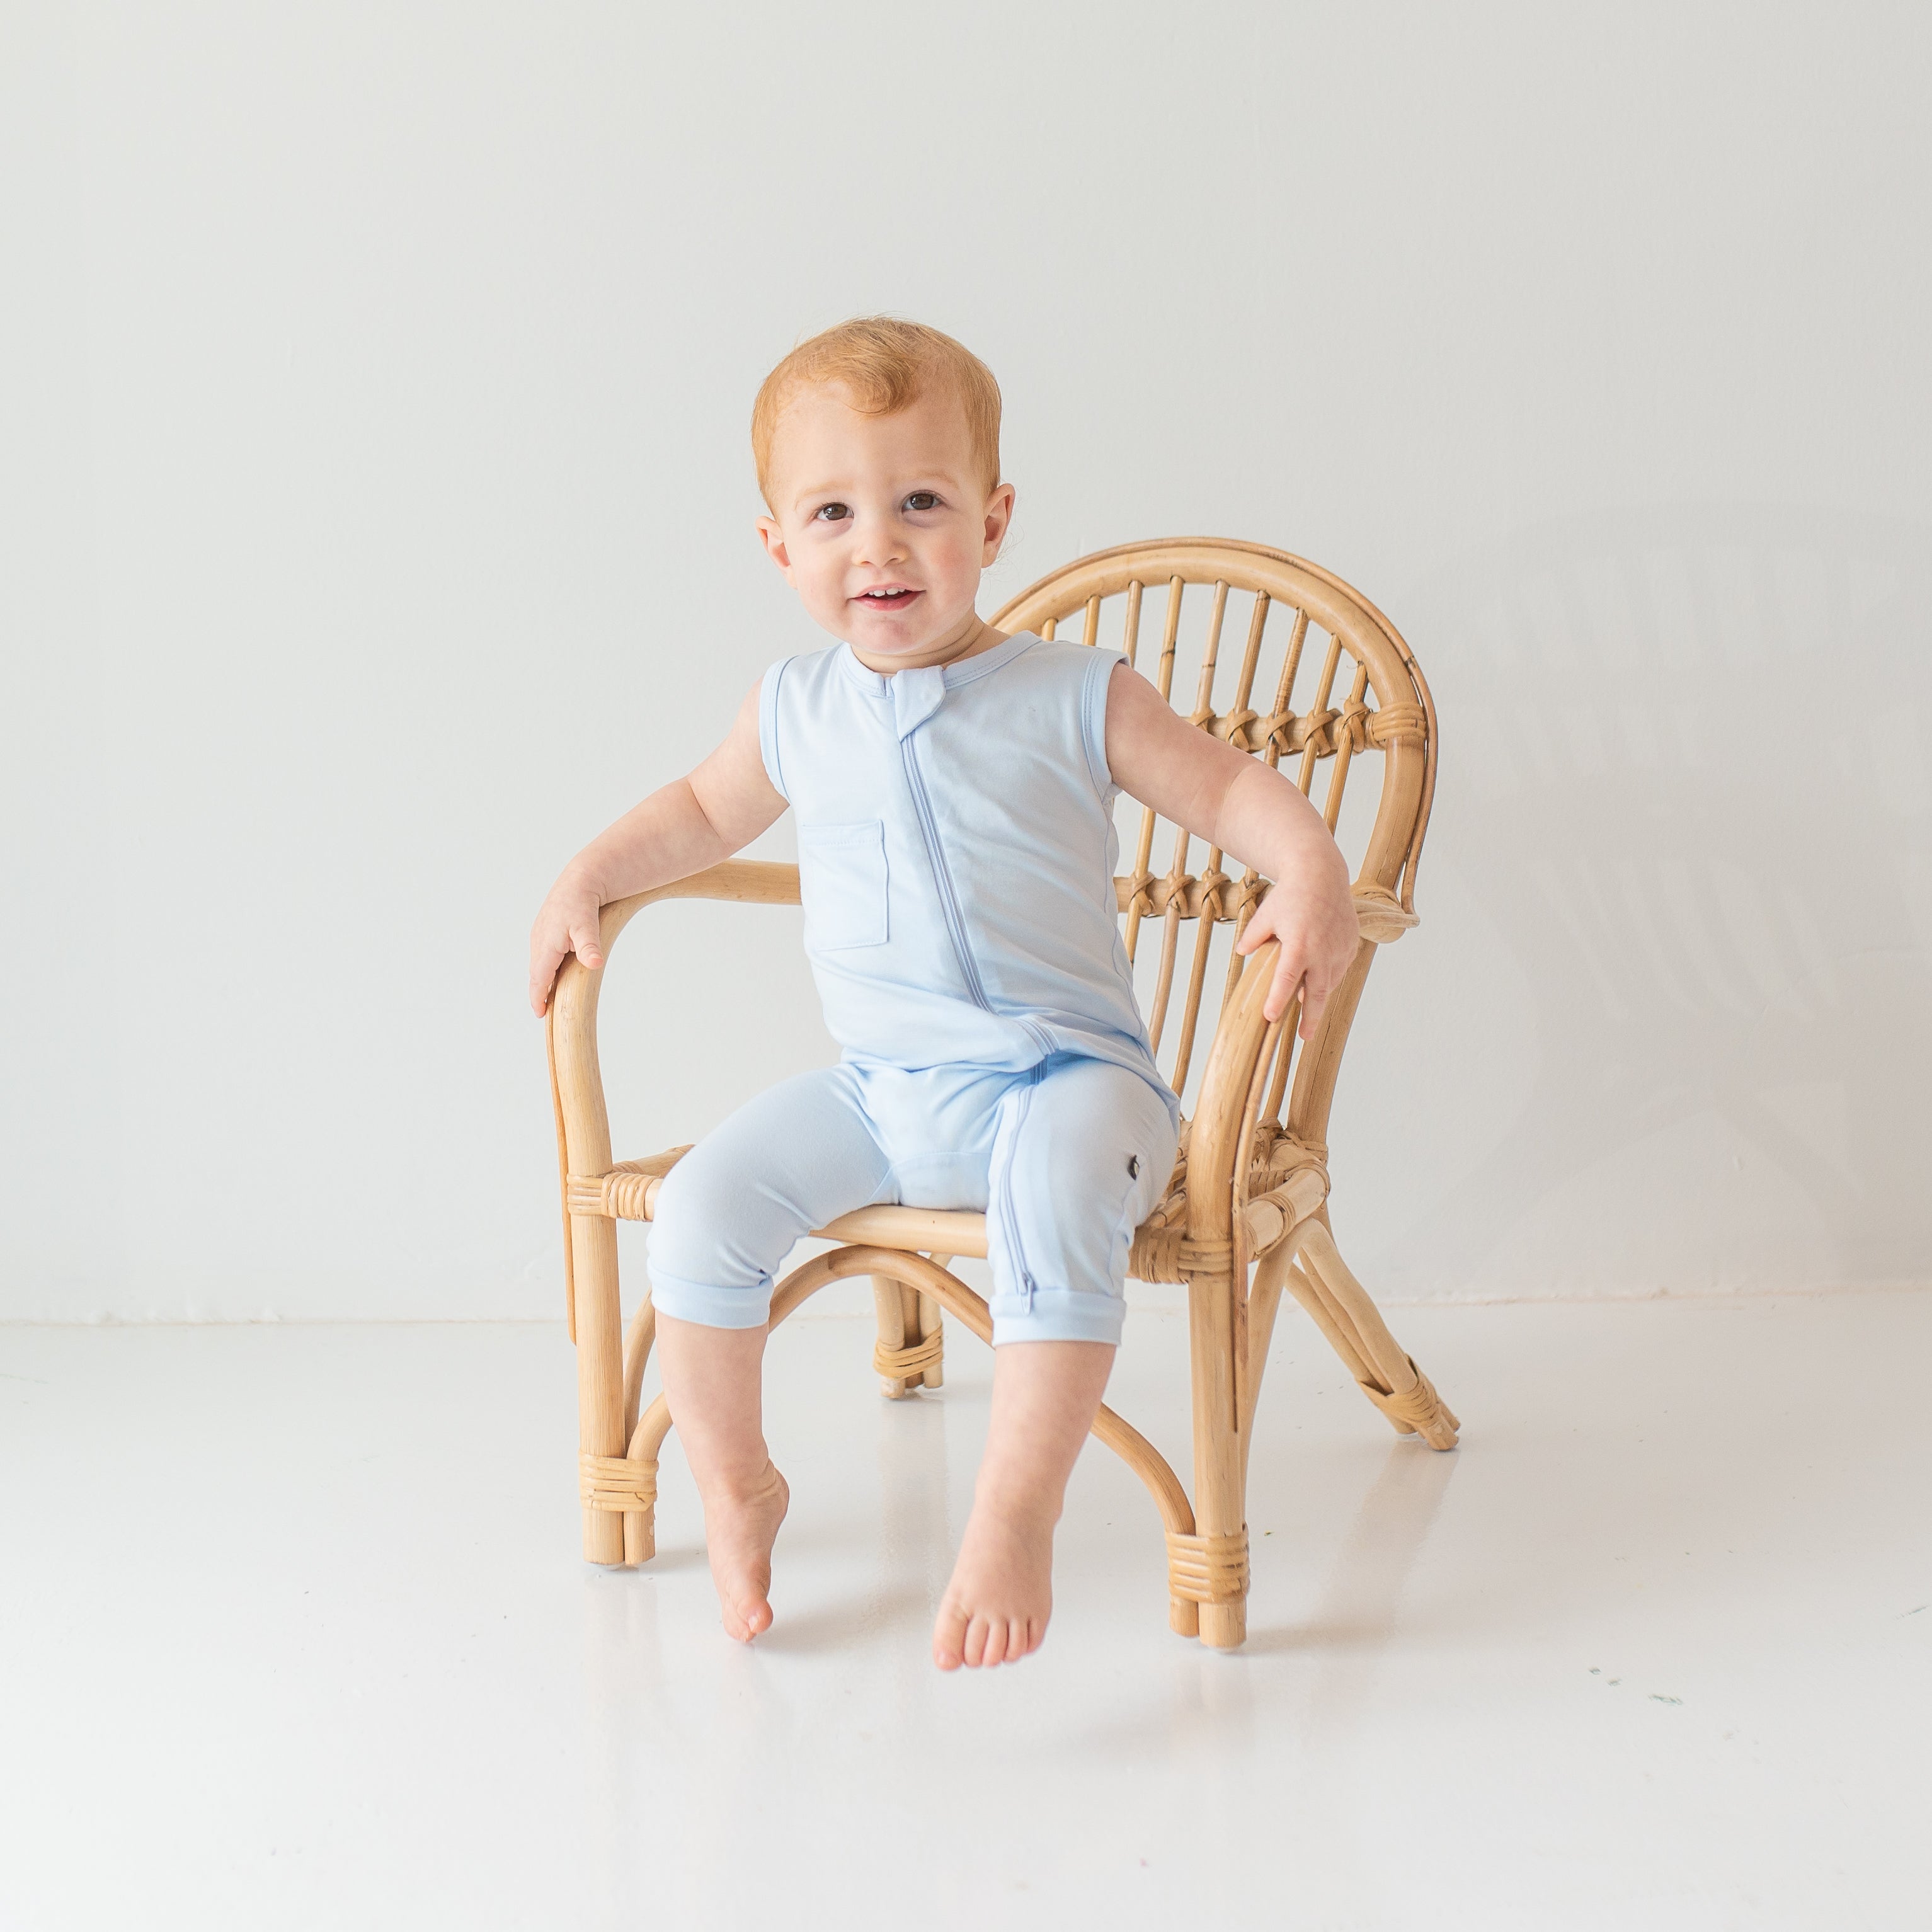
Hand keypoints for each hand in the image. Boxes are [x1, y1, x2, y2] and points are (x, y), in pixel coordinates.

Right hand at [528, 872, 606, 1016]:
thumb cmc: (583, 900)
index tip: (540, 1014)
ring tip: (548, 998)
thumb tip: (594, 963)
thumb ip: (589, 945)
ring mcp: (540, 935)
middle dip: (539, 992)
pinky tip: (555, 973)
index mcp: (546, 944)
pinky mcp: (545, 930)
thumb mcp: (587, 924)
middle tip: (545, 1012)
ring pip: (539, 964)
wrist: (582, 878)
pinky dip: (546, 967)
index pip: (539, 978)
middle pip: (537, 973)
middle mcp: (539, 941)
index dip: (537, 997)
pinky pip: (543, 955)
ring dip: (542, 980)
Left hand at [1232, 866, 1360, 1038]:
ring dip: (1318, 997)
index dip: (1278, 1001)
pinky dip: (1328, 978)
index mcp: (1299, 945)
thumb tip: (1241, 954)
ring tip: (1307, 1013)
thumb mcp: (1265, 915)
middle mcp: (1322, 950)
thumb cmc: (1290, 895)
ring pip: (1329, 983)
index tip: (1270, 1017)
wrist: (1321, 874)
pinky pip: (1339, 969)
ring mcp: (1340, 949)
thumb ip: (1252, 937)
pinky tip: (1318, 982)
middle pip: (1317, 994)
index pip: (1286, 981)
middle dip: (1311, 1018)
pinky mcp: (1350, 945)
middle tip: (1304, 1036)